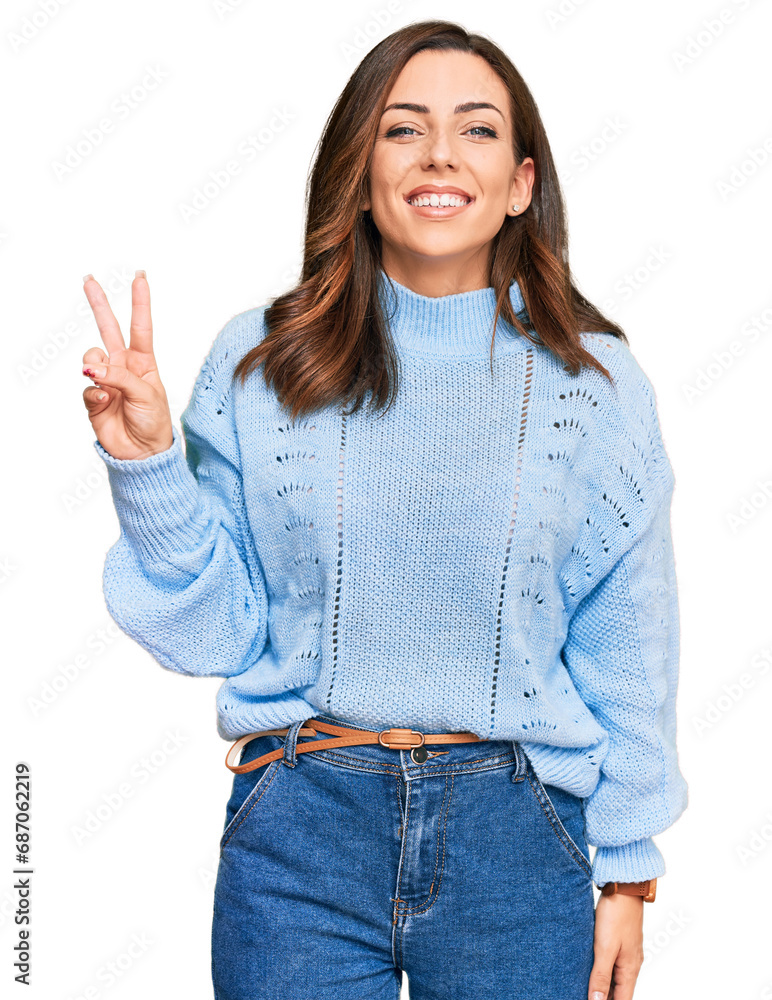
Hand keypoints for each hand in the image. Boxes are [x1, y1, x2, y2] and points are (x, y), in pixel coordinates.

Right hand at [81, 270, 173, 459]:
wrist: (143, 452)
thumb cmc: (155, 422)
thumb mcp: (147, 394)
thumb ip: (120, 377)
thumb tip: (92, 369)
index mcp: (143, 362)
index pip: (140, 326)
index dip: (140, 302)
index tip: (140, 277)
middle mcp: (123, 366)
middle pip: (108, 328)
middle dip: (99, 304)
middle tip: (89, 279)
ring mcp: (106, 381)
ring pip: (91, 358)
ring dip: (96, 366)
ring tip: (105, 382)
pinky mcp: (93, 398)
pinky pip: (86, 387)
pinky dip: (93, 393)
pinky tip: (103, 402)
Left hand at [588, 893, 644, 999]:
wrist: (623, 886)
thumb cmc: (616, 914)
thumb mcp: (605, 947)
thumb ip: (601, 976)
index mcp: (630, 969)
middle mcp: (631, 964)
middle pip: (619, 992)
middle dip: (604, 998)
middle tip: (582, 995)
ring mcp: (627, 953)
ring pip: (615, 979)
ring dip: (603, 986)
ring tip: (584, 988)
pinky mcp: (620, 942)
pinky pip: (612, 964)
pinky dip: (602, 972)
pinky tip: (591, 970)